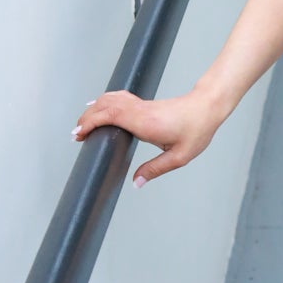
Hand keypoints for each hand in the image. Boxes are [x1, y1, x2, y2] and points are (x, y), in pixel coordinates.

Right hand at [72, 85, 228, 186]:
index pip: (109, 116)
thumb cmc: (196, 129)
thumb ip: (154, 169)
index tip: (79, 134)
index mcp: (144, 122)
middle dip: (86, 118)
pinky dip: (104, 103)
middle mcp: (139, 110)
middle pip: (104, 106)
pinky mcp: (144, 103)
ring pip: (109, 99)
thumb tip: (135, 183)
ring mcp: (141, 105)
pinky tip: (99, 108)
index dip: (90, 123)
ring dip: (93, 109)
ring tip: (82, 124)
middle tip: (76, 135)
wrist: (207, 107)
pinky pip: (118, 99)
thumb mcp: (179, 156)